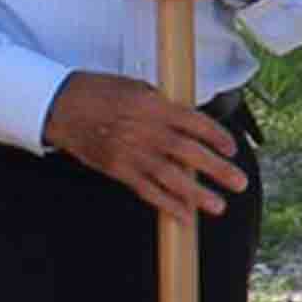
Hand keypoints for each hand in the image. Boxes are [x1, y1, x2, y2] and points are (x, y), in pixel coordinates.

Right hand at [43, 69, 249, 217]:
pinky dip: (166, 204)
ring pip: (170, 177)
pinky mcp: (118, 170)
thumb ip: (164, 103)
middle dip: (217, 169)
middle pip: (188, 152)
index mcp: (155, 106)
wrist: (61, 106)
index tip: (232, 148)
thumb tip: (190, 119)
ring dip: (196, 193)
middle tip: (240, 182)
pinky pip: (146, 190)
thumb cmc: (100, 91)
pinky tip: (184, 216)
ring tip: (218, 205)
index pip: (195, 122)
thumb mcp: (137, 86)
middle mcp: (146, 131)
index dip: (217, 137)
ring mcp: (131, 153)